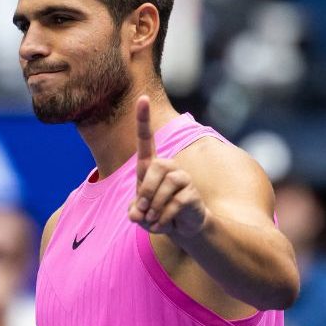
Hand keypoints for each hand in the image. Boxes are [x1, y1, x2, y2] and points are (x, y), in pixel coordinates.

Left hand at [129, 95, 208, 236]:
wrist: (181, 228)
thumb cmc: (155, 214)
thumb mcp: (139, 213)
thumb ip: (134, 211)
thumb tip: (138, 213)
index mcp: (150, 166)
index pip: (146, 139)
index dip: (143, 120)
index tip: (142, 98)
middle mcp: (168, 166)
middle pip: (154, 169)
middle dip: (144, 193)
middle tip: (144, 210)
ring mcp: (182, 177)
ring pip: (164, 187)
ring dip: (155, 208)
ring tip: (156, 218)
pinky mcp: (191, 192)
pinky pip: (175, 204)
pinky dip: (165, 218)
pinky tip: (167, 223)